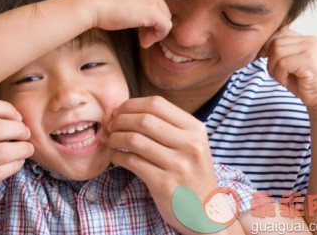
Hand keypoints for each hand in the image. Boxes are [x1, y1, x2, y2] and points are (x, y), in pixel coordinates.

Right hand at [86, 0, 171, 47]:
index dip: (148, 13)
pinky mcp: (153, 10)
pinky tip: (144, 42)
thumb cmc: (100, 3)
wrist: (90, 5)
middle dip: (152, 23)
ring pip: (165, 16)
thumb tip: (149, 15)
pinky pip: (165, 27)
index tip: (136, 23)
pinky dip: (157, 37)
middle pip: (161, 6)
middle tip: (140, 35)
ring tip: (141, 39)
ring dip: (154, 30)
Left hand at [107, 96, 217, 233]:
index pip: (156, 104)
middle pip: (143, 120)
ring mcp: (178, 165)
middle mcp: (190, 145)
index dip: (131, 105)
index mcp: (195, 129)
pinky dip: (118, 157)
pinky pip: (132, 162)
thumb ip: (165, 125)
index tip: (118, 112)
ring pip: (135, 140)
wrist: (205, 212)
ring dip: (115, 138)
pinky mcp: (165, 184)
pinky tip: (116, 158)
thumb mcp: (190, 144)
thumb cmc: (190, 172)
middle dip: (120, 121)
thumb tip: (125, 109)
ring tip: (111, 141)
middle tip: (111, 127)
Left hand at [260, 28, 316, 112]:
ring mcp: (311, 49)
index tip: (264, 58)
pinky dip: (279, 75)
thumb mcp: (287, 63)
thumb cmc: (301, 82)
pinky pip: (282, 64)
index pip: (278, 33)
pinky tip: (286, 81)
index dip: (267, 47)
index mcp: (305, 39)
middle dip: (270, 61)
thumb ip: (277, 50)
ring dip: (273, 69)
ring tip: (282, 77)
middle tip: (277, 74)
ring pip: (277, 52)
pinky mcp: (309, 60)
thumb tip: (259, 44)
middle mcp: (310, 40)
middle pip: (275, 42)